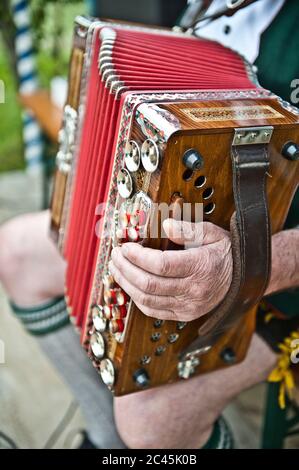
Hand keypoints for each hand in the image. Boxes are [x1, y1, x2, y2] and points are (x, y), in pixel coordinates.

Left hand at [109, 219, 232, 321]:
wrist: (243, 278)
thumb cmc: (224, 252)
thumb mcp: (211, 233)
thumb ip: (188, 229)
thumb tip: (166, 225)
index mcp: (200, 266)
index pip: (160, 265)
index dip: (137, 257)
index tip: (125, 246)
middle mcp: (193, 290)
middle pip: (149, 284)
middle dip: (126, 268)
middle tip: (115, 255)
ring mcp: (188, 306)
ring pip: (147, 300)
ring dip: (126, 284)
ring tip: (116, 269)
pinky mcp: (184, 314)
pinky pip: (153, 311)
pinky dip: (137, 298)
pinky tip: (129, 285)